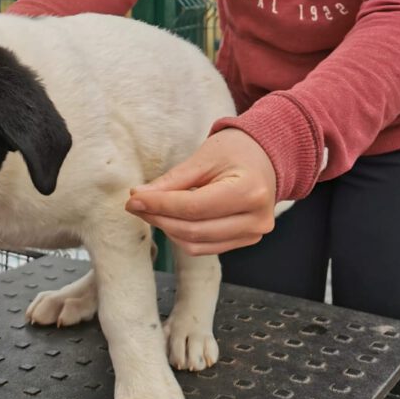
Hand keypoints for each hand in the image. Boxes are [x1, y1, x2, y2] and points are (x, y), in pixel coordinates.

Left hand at [125, 129, 276, 255]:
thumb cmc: (236, 151)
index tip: (133, 199)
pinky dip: (182, 236)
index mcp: (250, 191)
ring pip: (197, 245)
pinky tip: (170, 219)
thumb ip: (172, 181)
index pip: (194, 207)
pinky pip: (205, 247)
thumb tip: (138, 197)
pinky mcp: (246, 241)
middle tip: (135, 204)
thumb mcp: (203, 158)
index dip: (160, 206)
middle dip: (159, 218)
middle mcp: (256, 219)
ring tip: (150, 210)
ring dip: (168, 230)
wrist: (266, 158)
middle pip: (194, 230)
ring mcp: (253, 234)